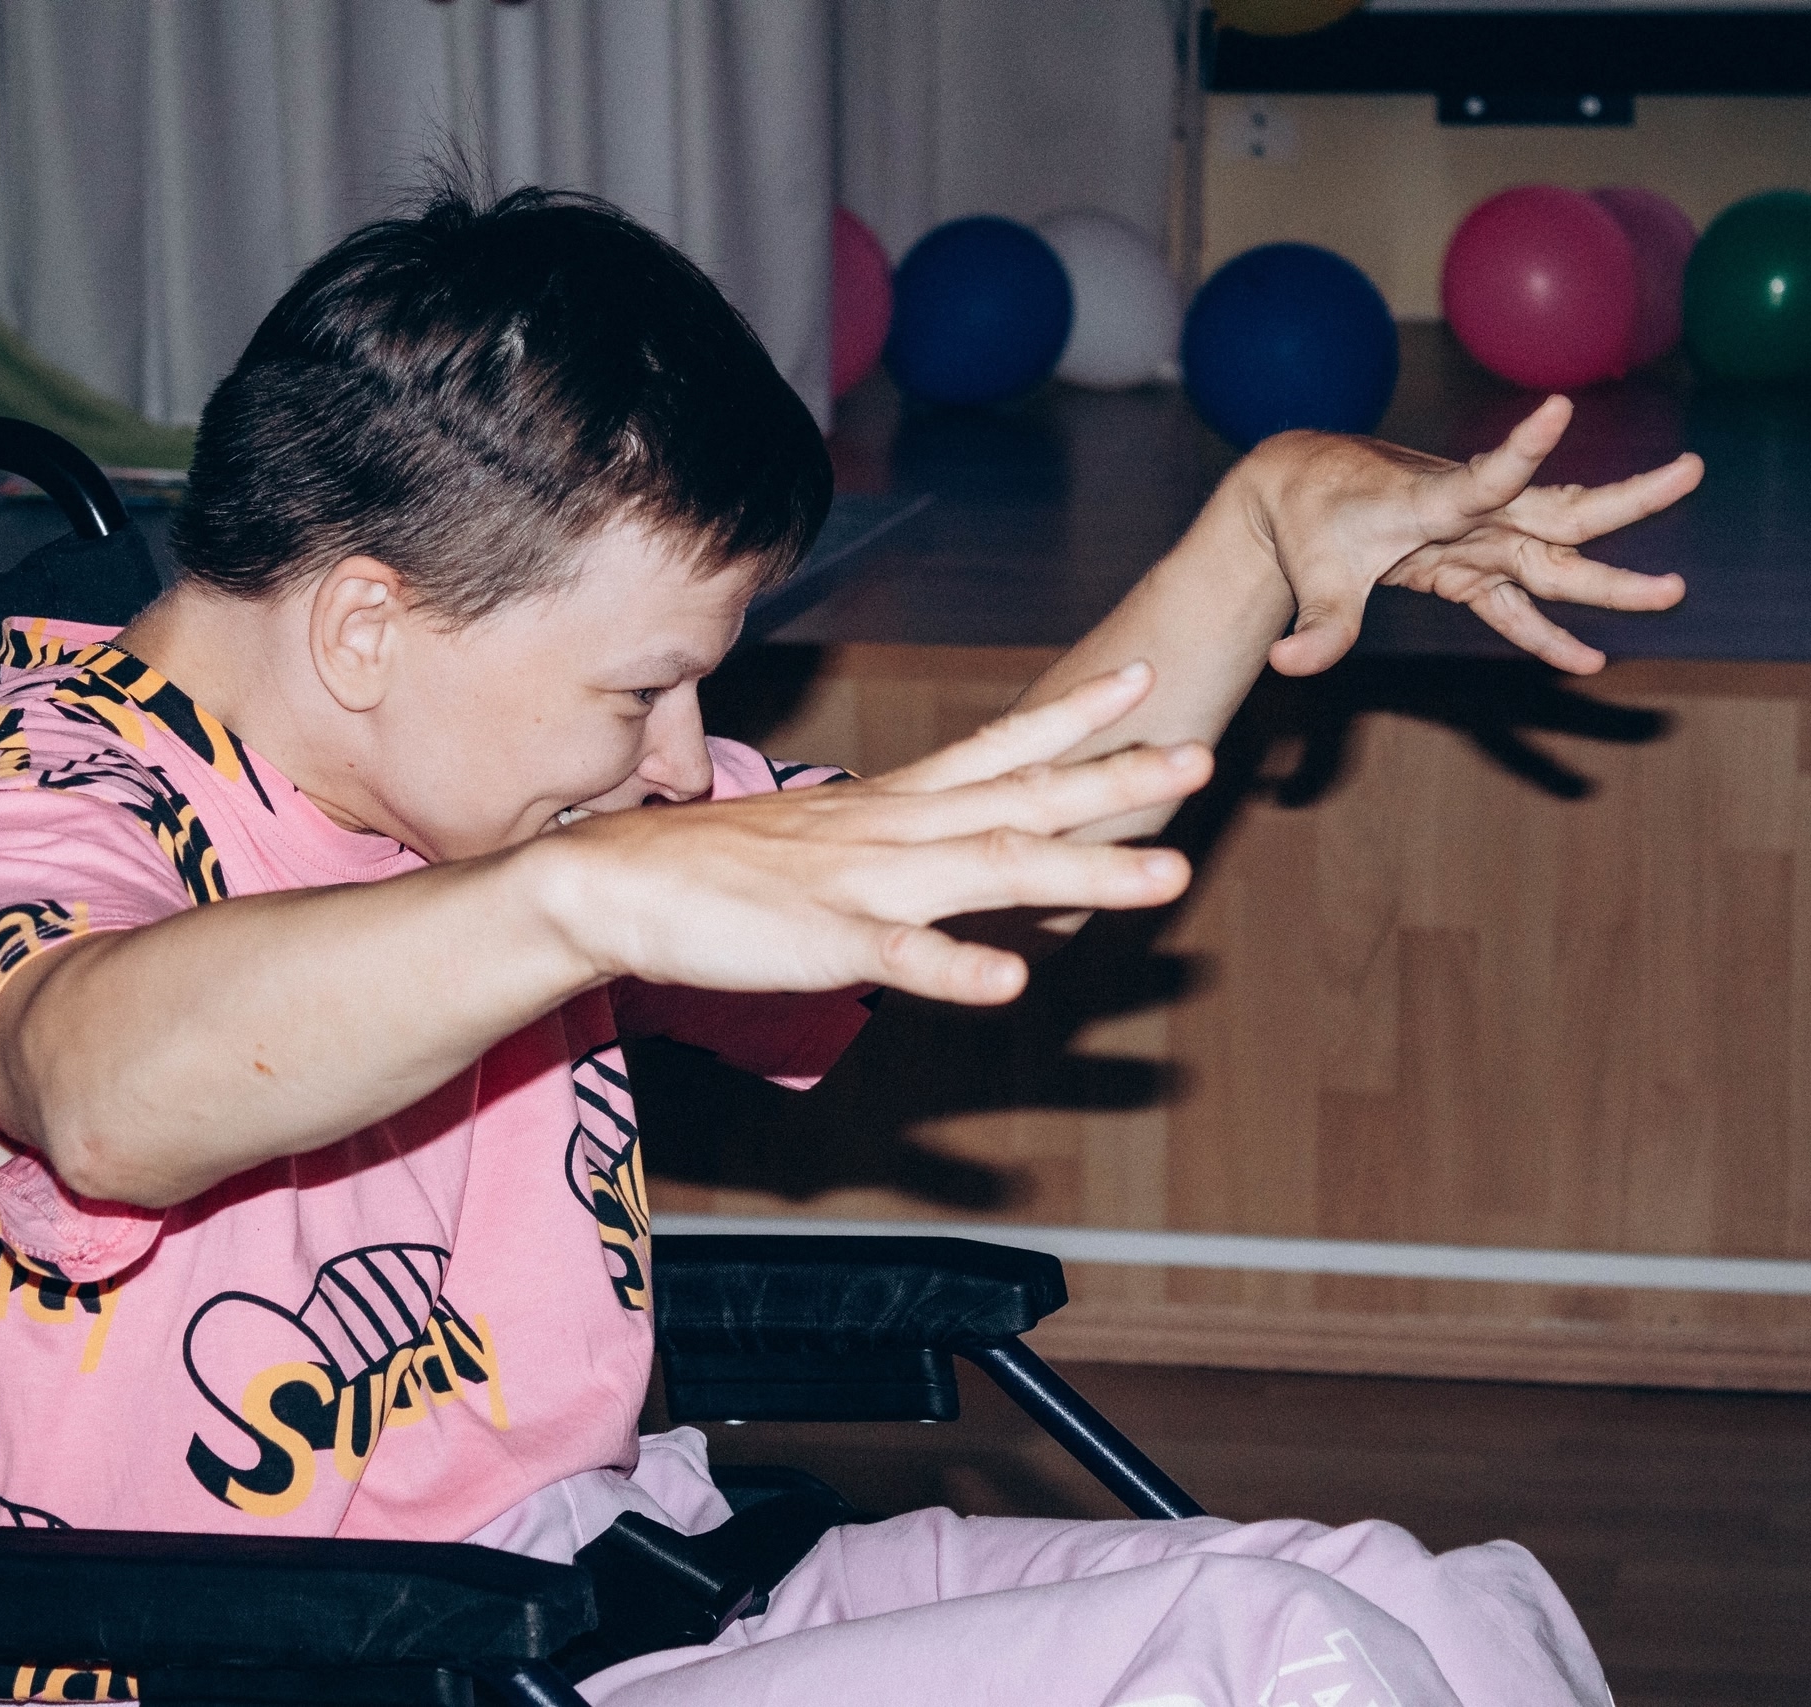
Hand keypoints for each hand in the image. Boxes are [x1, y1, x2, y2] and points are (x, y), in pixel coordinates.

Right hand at [532, 662, 1211, 1006]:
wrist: (608, 886)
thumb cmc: (713, 872)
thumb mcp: (821, 851)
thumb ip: (892, 852)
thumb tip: (946, 863)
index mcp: (890, 807)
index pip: (995, 748)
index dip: (1073, 717)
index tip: (1141, 681)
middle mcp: (891, 832)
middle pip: (1022, 797)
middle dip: (1117, 779)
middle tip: (1201, 753)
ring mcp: (862, 884)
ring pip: (991, 869)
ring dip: (1084, 871)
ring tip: (1167, 875)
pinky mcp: (822, 942)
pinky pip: (898, 959)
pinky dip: (955, 969)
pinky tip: (1011, 984)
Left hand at [1246, 395, 1699, 676]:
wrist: (1304, 488)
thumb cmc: (1309, 521)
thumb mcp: (1311, 574)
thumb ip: (1317, 624)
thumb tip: (1287, 665)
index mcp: (1430, 501)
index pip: (1484, 476)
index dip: (1520, 449)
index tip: (1559, 408)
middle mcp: (1471, 515)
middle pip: (1560, 510)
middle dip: (1628, 499)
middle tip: (1691, 472)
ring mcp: (1479, 540)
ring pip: (1558, 555)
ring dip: (1611, 577)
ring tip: (1674, 591)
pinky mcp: (1470, 566)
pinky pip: (1517, 605)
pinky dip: (1547, 634)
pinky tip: (1588, 661)